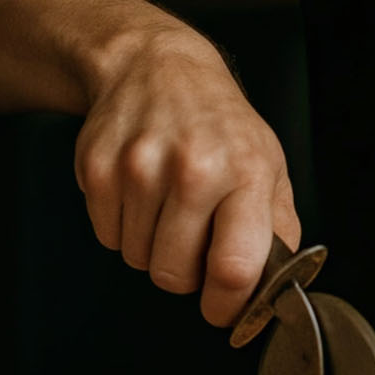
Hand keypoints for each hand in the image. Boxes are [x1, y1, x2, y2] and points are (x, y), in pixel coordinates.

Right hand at [74, 25, 299, 325]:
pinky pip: (107, 237)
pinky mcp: (98, 168)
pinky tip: (140, 189)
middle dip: (185, 271)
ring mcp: (140, 168)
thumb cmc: (219, 122)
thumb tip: (276, 290)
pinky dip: (123, 226)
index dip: (226, 305)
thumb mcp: (268, 164)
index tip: (222, 309)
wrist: (157, 65)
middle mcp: (193, 168)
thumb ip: (277, 229)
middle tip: (194, 236)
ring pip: (137, 260)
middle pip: (174, 274)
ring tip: (167, 202)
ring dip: (152, 246)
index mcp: (246, 171)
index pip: (235, 268)